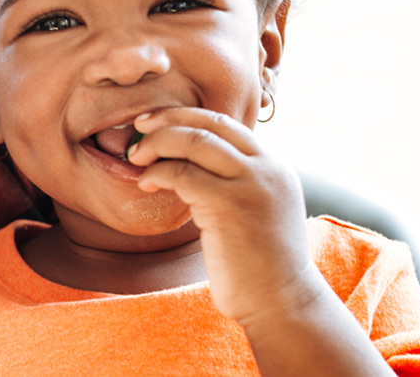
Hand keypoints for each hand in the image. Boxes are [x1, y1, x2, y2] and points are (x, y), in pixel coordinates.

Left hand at [128, 107, 324, 324]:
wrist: (282, 303)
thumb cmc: (260, 264)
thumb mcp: (256, 210)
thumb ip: (235, 182)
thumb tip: (191, 163)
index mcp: (274, 166)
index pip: (225, 122)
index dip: (185, 116)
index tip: (156, 123)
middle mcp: (267, 168)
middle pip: (208, 122)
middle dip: (167, 120)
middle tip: (139, 128)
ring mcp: (251, 185)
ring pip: (193, 140)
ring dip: (156, 144)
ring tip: (136, 158)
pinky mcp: (229, 206)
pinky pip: (182, 173)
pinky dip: (157, 173)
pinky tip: (146, 185)